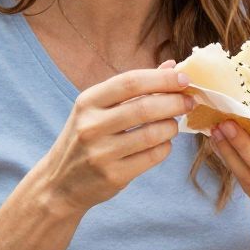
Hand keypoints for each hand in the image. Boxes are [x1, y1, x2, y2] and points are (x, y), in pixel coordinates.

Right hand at [38, 64, 190, 214]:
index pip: (130, 82)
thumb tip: (172, 67)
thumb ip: (134, 88)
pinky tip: (162, 144)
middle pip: (145, 108)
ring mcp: (101, 153)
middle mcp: (91, 125)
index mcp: (87, 101)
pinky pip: (153, 156)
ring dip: (172, 126)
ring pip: (153, 134)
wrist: (60, 183)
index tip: (184, 79)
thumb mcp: (98, 108)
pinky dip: (165, 147)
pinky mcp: (113, 176)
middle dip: (175, 102)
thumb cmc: (86, 138)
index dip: (162, 79)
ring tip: (173, 124)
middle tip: (189, 102)